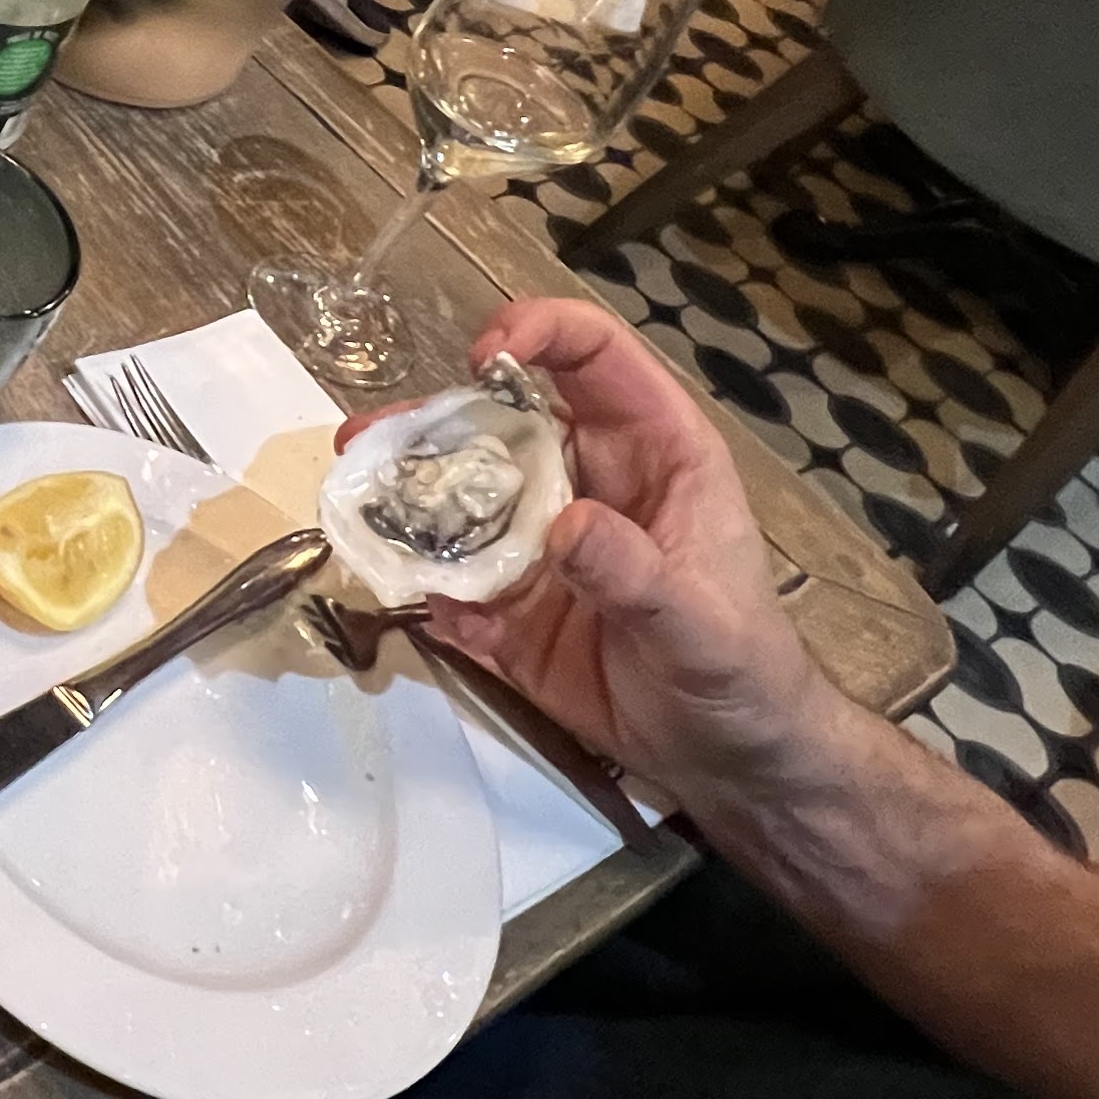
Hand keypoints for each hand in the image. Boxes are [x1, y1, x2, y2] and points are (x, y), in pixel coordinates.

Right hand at [391, 299, 847, 805]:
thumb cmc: (744, 672)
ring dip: (405, 499)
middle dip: (429, 421)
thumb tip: (563, 527)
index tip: (482, 359)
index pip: (595, 358)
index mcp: (652, 453)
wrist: (735, 764)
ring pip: (461, 497)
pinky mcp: (511, 611)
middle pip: (500, 421)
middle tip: (365, 440)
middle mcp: (587, 481)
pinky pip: (453, 585)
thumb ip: (636, 574)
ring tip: (354, 508)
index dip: (540, 334)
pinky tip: (408, 600)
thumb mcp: (701, 624)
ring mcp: (542, 545)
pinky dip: (422, 588)